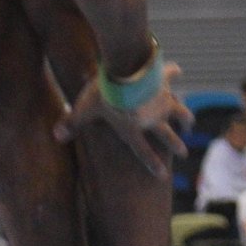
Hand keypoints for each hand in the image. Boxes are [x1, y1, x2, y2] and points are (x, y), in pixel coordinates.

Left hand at [54, 62, 191, 177]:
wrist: (124, 72)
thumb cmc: (102, 95)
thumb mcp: (84, 110)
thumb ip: (72, 123)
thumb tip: (57, 135)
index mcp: (132, 130)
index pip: (143, 152)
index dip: (152, 164)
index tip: (163, 175)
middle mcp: (151, 119)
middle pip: (167, 136)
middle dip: (176, 145)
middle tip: (183, 151)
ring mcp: (161, 100)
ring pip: (179, 111)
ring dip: (185, 116)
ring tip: (188, 121)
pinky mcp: (163, 80)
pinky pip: (170, 75)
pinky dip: (173, 73)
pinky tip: (176, 70)